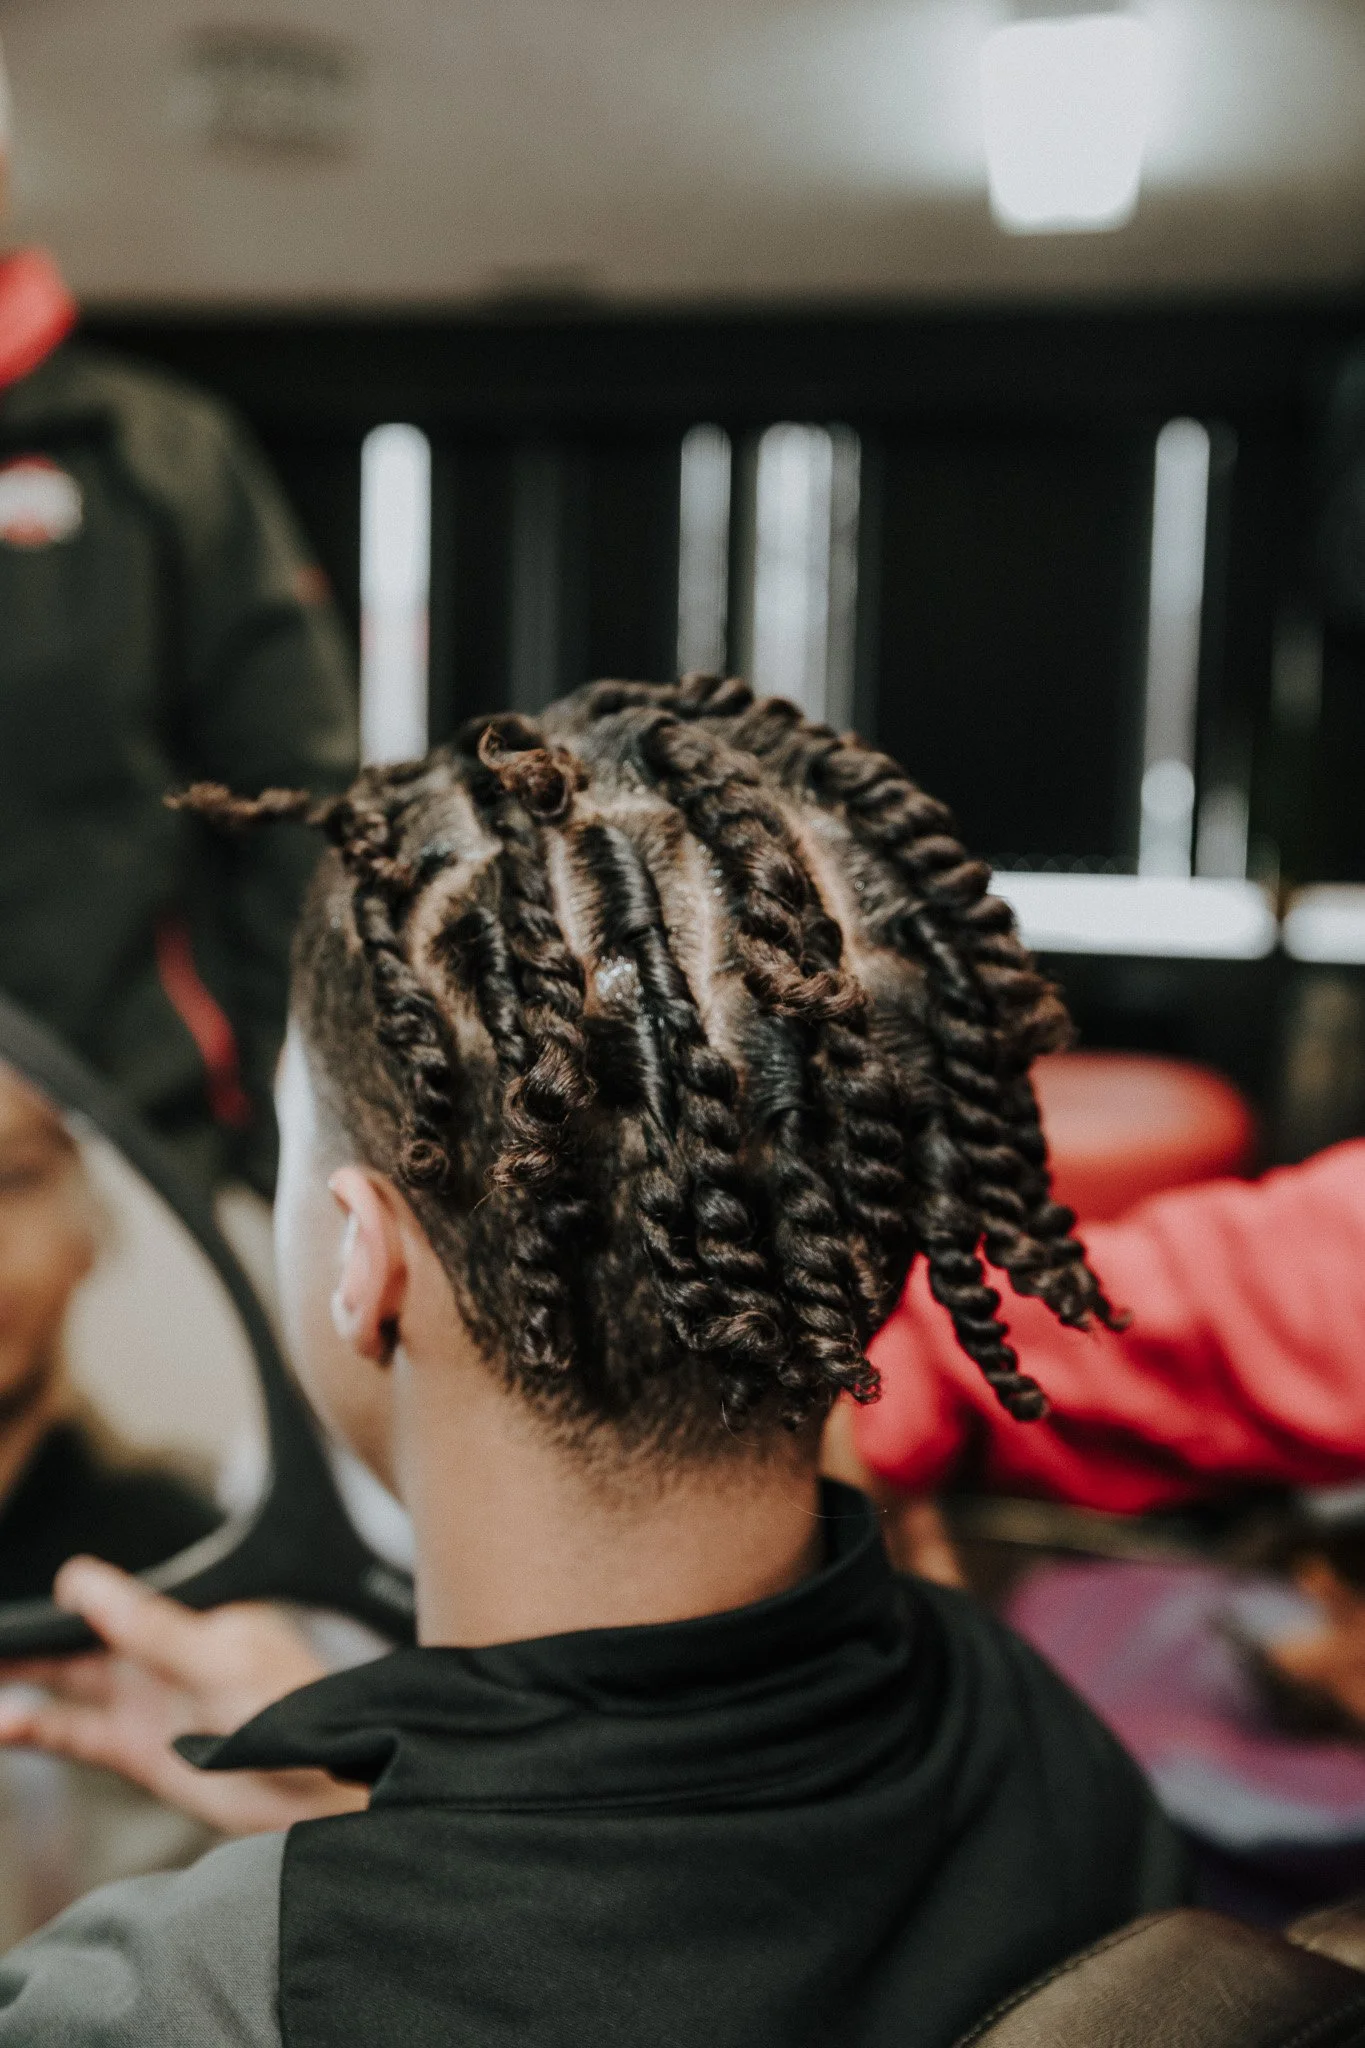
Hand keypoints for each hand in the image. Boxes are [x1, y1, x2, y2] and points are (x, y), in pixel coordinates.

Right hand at [0, 1557, 367, 1835]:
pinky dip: (38, 1730)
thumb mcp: (221, 1661)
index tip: (30, 1604)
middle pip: (82, 1639)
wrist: (323, 1788)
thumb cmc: (293, 1709)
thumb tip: (89, 1585)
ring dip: (25, 1682)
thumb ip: (153, 1630)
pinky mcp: (140, 1752)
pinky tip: (4, 1725)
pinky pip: (77, 1734)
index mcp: (190, 1617)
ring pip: (69, 1685)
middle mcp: (162, 1656)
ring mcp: (148, 1704)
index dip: (69, 1596)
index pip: (116, 1597)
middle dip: (34, 1639)